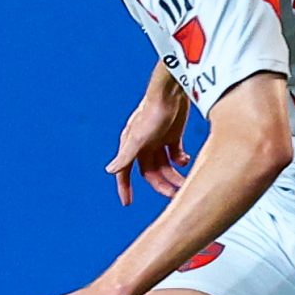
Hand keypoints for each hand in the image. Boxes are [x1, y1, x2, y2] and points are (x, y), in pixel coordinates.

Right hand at [107, 87, 190, 205]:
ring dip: (173, 176)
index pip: (125, 172)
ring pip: (165, 166)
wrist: (172, 91)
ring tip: (184, 183)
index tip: (127, 203)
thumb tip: (109, 171)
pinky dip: (180, 160)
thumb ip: (125, 155)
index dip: (124, 187)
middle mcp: (143, 145)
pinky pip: (175, 154)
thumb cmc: (152, 113)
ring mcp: (158, 140)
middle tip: (174, 195)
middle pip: (151, 172)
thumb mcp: (139, 137)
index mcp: (132, 146)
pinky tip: (185, 159)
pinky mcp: (173, 135)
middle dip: (161, 184)